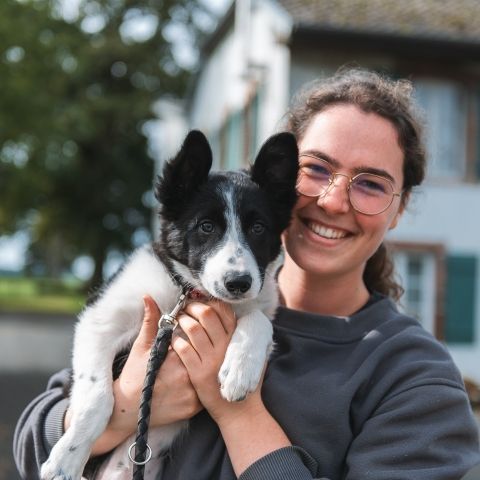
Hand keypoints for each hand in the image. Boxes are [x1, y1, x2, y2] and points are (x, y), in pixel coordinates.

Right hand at [82, 295, 201, 455]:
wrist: (127, 411)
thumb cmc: (134, 375)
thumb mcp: (141, 346)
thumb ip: (151, 321)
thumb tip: (149, 297)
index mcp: (175, 359)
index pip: (195, 338)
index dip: (191, 333)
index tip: (184, 333)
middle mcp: (187, 377)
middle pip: (204, 354)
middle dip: (200, 347)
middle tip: (189, 348)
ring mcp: (193, 395)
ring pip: (208, 371)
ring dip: (204, 364)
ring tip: (191, 362)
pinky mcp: (195, 408)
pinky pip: (206, 390)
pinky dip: (202, 383)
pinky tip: (193, 377)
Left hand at [171, 301, 290, 476]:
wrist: (238, 410)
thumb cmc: (243, 380)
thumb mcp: (252, 356)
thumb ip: (246, 337)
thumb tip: (247, 317)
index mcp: (237, 339)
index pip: (224, 311)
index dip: (209, 302)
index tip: (200, 300)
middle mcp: (225, 347)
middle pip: (206, 314)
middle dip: (193, 307)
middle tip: (185, 308)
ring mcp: (211, 360)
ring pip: (192, 329)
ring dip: (182, 321)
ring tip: (177, 321)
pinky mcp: (198, 374)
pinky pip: (183, 349)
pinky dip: (175, 341)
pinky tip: (173, 340)